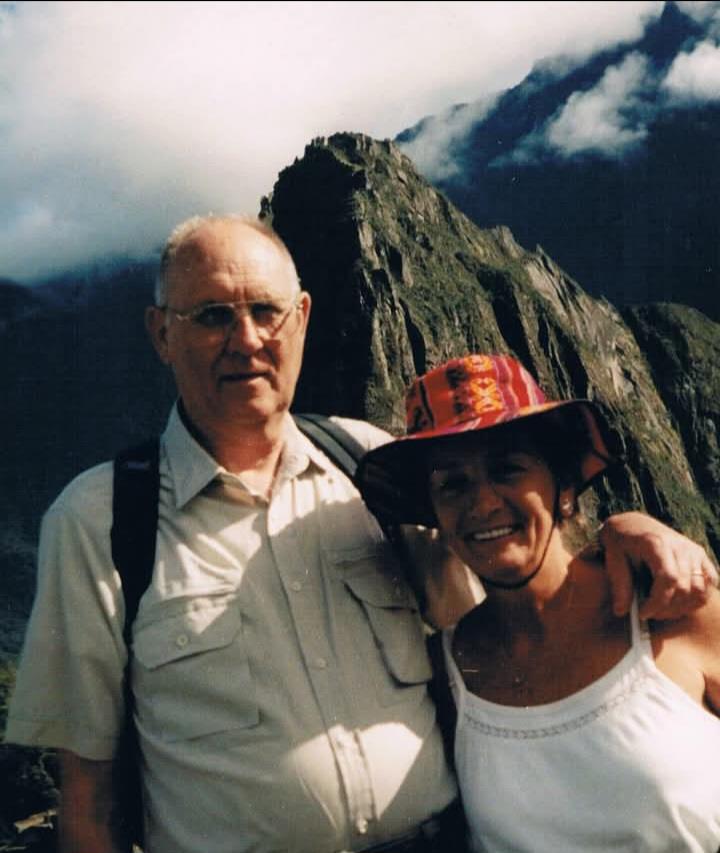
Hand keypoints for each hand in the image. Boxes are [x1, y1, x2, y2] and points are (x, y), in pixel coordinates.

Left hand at [599, 512, 718, 619]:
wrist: (632, 523)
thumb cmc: (620, 541)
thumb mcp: (612, 559)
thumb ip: (619, 585)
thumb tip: (621, 611)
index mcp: (657, 544)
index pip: (669, 579)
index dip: (658, 602)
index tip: (643, 613)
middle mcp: (680, 546)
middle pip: (685, 588)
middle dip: (667, 608)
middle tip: (650, 613)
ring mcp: (693, 550)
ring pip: (700, 589)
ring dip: (683, 607)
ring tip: (663, 609)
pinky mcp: (699, 555)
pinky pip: (710, 582)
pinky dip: (698, 597)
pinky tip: (679, 601)